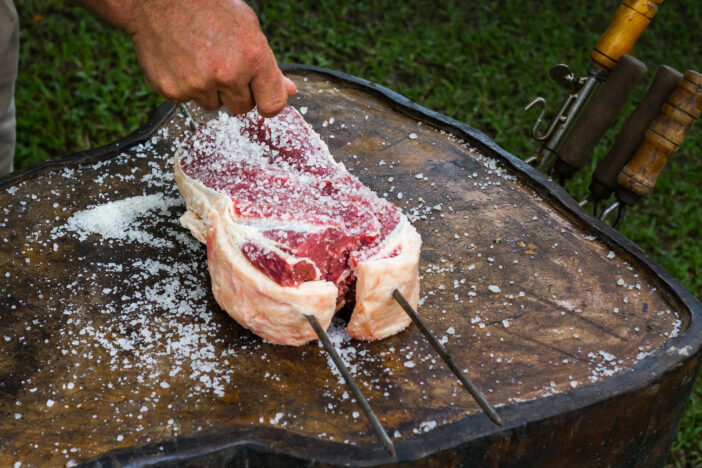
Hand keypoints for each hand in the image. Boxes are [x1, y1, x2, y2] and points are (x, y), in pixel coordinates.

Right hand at [84, 0, 295, 116]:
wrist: (158, 0)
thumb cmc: (209, 9)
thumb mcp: (248, 29)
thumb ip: (269, 67)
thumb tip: (289, 91)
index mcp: (253, 57)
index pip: (273, 105)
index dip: (267, 101)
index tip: (260, 96)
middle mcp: (228, 74)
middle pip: (242, 108)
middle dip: (236, 92)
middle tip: (222, 64)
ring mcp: (198, 85)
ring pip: (213, 105)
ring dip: (210, 89)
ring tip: (198, 58)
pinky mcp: (173, 91)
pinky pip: (187, 100)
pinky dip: (185, 85)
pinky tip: (181, 61)